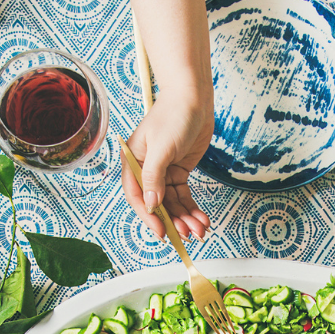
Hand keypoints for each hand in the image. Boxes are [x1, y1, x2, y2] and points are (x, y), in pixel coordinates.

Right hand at [124, 92, 211, 241]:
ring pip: (171, 203)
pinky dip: (192, 208)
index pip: (136, 196)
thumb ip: (154, 177)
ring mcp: (163, 172)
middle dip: (172, 221)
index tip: (162, 232)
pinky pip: (183, 196)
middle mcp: (146, 170)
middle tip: (186, 235)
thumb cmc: (173, 115)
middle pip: (156, 204)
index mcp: (133, 162)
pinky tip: (201, 219)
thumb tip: (151, 204)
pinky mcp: (179, 172)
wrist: (194, 98)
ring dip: (185, 218)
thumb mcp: (161, 147)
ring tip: (199, 230)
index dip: (148, 216)